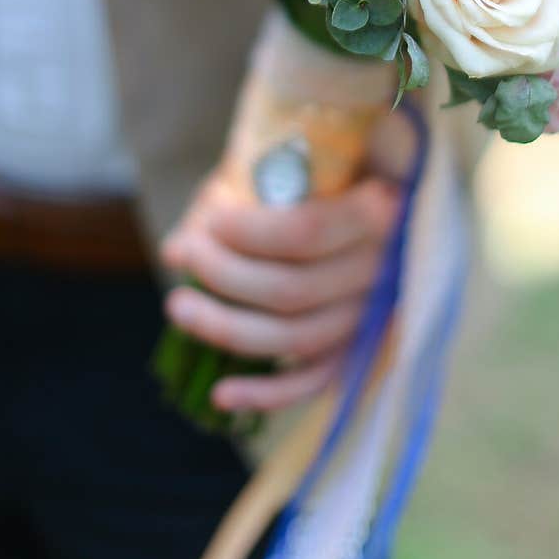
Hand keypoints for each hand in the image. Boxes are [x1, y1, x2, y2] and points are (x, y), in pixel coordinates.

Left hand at [160, 168, 398, 413]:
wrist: (380, 189)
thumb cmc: (324, 171)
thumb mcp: (293, 164)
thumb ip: (239, 196)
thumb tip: (175, 250)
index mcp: (381, 210)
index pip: (306, 232)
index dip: (249, 233)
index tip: (211, 222)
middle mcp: (383, 269)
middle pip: (293, 290)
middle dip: (224, 275)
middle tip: (183, 255)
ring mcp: (372, 315)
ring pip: (298, 339)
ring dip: (228, 329)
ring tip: (177, 307)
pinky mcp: (357, 348)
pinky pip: (314, 381)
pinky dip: (267, 394)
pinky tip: (220, 393)